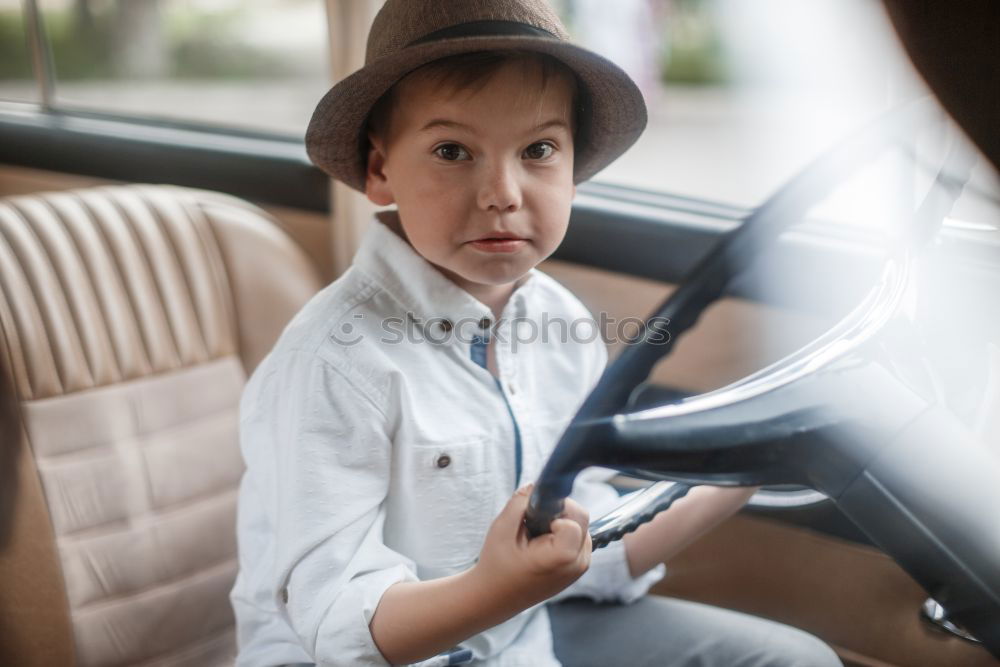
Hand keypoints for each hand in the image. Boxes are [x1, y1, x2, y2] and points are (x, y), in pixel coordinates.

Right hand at [471, 483, 590, 610]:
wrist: (495, 597)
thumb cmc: (497, 565)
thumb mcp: (502, 528)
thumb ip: (520, 502)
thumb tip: (537, 484)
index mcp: (563, 556)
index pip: (576, 513)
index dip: (554, 510)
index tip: (534, 521)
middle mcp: (578, 563)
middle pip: (581, 518)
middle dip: (558, 514)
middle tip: (533, 527)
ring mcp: (580, 568)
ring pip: (581, 526)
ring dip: (560, 524)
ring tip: (535, 539)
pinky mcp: (578, 568)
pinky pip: (578, 538)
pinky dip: (562, 535)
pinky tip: (541, 546)